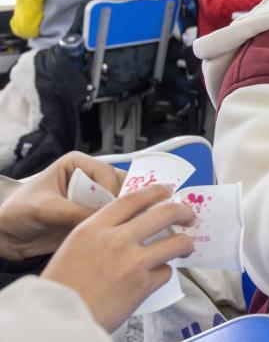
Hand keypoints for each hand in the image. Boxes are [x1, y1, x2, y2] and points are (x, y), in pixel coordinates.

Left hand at [0, 152, 124, 260]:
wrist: (6, 236)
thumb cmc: (18, 211)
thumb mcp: (43, 207)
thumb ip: (72, 211)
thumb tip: (100, 218)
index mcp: (77, 164)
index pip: (106, 172)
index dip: (112, 189)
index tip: (111, 208)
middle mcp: (89, 180)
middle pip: (119, 186)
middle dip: (122, 202)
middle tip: (123, 218)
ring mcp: (92, 200)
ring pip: (119, 204)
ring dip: (120, 216)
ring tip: (119, 228)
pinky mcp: (92, 218)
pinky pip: (111, 221)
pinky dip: (114, 227)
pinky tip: (112, 235)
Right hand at [42, 184, 194, 332]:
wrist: (56, 319)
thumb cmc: (61, 286)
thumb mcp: (74, 246)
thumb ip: (101, 232)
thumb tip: (129, 226)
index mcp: (95, 227)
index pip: (134, 198)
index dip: (155, 191)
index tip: (167, 190)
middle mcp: (117, 239)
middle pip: (164, 213)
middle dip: (183, 211)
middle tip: (188, 216)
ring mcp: (133, 262)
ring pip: (176, 242)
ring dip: (185, 244)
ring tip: (185, 247)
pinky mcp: (142, 285)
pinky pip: (166, 272)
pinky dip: (164, 273)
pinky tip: (158, 275)